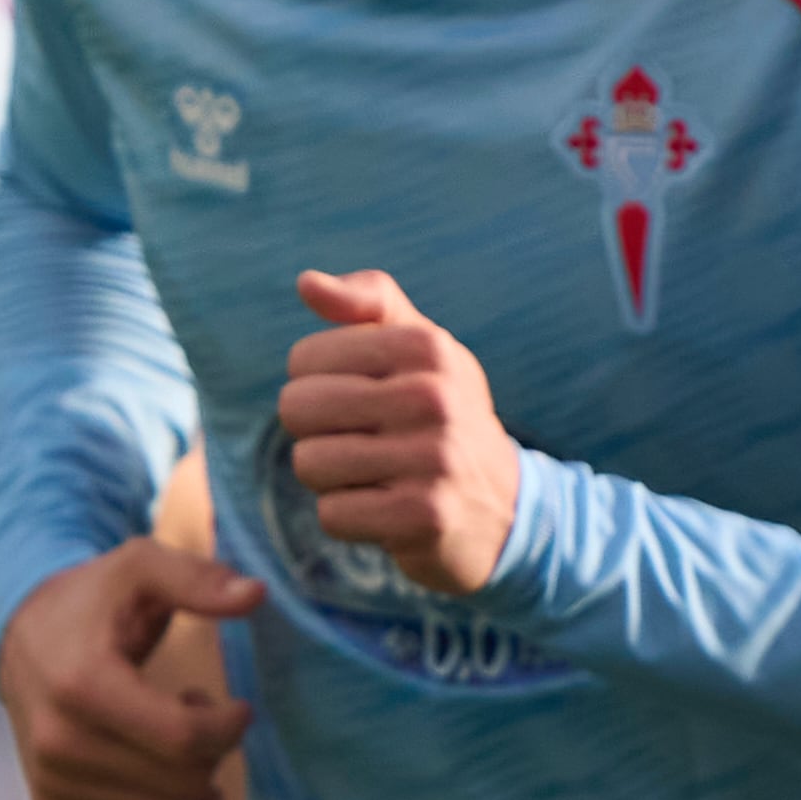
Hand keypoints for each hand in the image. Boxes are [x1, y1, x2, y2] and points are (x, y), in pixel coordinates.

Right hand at [0, 539, 263, 799]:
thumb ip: (196, 578)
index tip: (237, 705)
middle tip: (202, 715)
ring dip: (196, 782)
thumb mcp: (139, 568)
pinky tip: (178, 790)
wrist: (18, 638)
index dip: (229, 727)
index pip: (182, 737)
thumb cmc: (92, 602)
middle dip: (214, 752)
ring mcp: (53, 782)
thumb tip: (255, 595)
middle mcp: (59, 742)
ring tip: (179, 741)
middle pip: (181, 781)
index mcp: (81, 685)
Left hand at [280, 270, 522, 594]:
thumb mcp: (419, 347)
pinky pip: (332, 515)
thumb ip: (366, 303)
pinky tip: (386, 509)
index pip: (304, 359)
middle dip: (313, 431)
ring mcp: (433, 458)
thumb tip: (306, 282)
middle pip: (297, 408)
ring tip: (375, 474)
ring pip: (309, 463)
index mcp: (427, 346)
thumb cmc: (439, 413)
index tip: (358, 397)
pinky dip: (347, 517)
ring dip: (329, 477)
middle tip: (360, 440)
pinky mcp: (423, 516)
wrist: (503, 504)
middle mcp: (435, 397)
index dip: (314, 383)